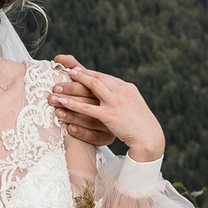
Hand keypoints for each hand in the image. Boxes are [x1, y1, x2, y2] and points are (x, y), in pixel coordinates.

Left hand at [49, 57, 163, 160]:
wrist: (150, 138)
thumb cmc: (142, 126)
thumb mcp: (134, 108)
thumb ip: (124, 100)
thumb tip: (115, 98)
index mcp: (127, 88)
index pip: (105, 76)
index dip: (89, 72)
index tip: (76, 69)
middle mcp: (121, 91)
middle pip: (96, 78)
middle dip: (79, 74)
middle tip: (65, 72)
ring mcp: (116, 102)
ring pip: (91, 88)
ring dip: (72, 85)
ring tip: (57, 85)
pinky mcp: (110, 115)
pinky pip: (87, 108)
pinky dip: (73, 104)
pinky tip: (62, 102)